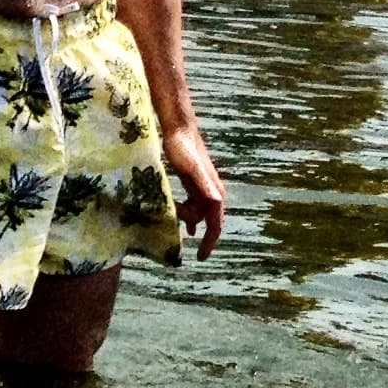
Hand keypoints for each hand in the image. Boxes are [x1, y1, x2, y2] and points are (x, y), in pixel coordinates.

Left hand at [164, 120, 225, 257]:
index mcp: (214, 193)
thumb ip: (204, 185)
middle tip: (170, 224)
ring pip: (197, 212)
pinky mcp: (193, 182)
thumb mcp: (191, 169)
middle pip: (204, 220)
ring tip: (170, 223)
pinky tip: (178, 218)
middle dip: (191, 226)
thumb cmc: (183, 149)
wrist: (179, 130)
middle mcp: (212, 192)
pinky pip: (192, 204)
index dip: (210, 242)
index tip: (200, 257)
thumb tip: (216, 203)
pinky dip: (186, 213)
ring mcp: (203, 187)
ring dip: (187, 219)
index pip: (215, 225)